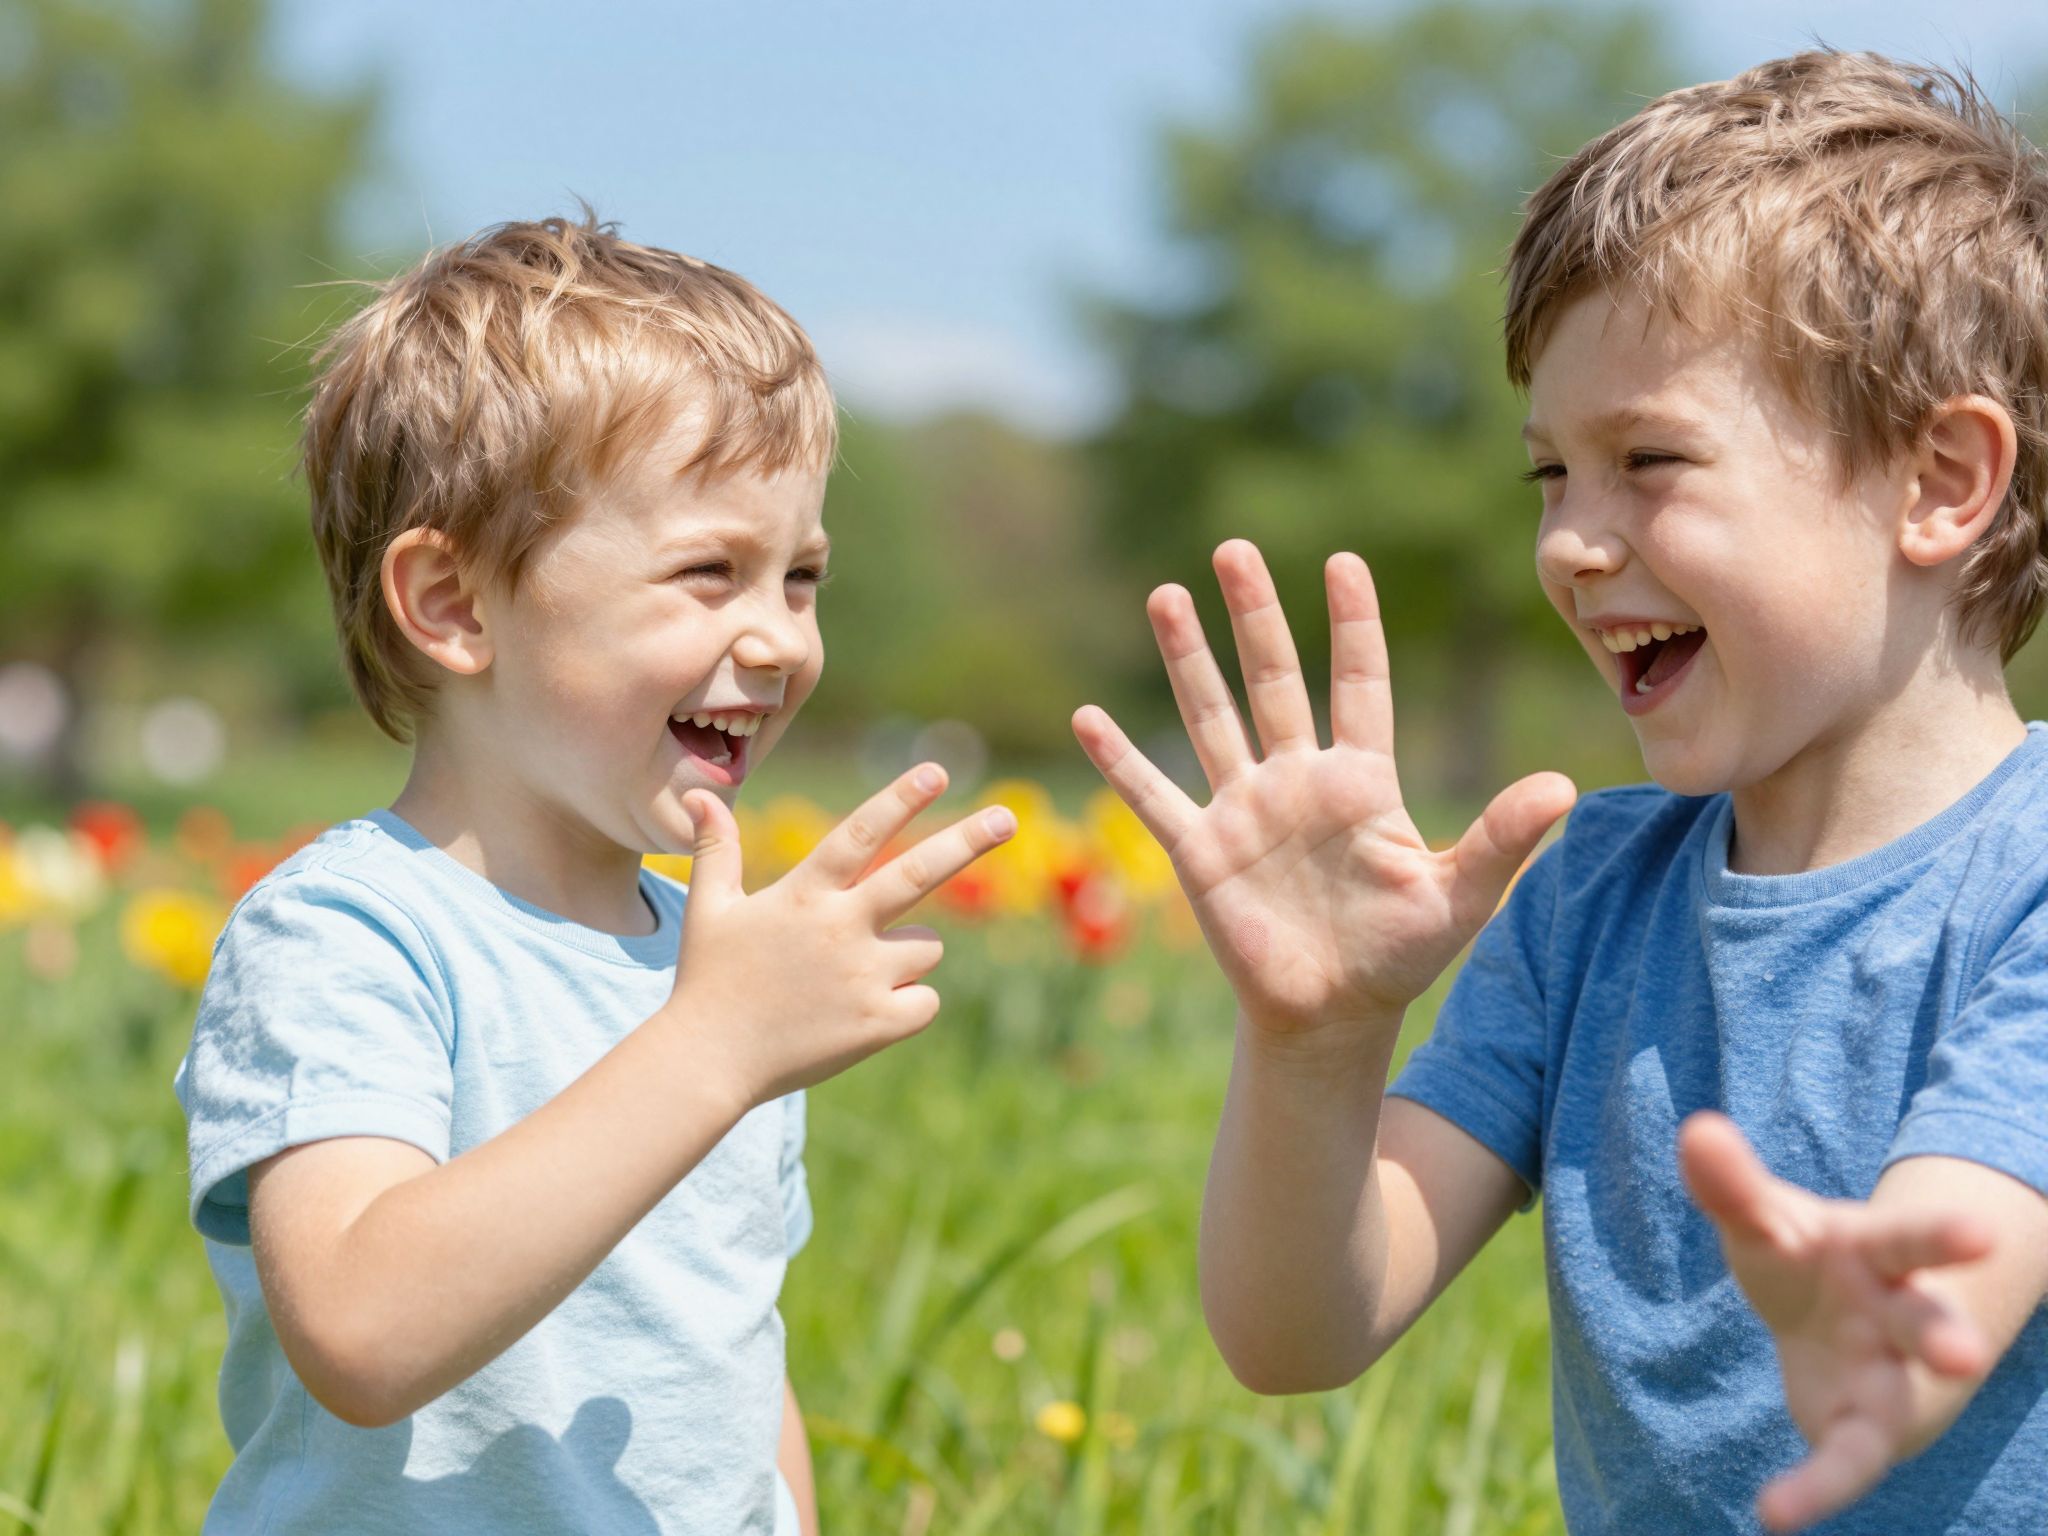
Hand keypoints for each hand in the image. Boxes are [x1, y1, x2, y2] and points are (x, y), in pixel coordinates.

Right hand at [664, 765, 1015, 1108]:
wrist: (709, 1062)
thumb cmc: (708, 982)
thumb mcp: (708, 910)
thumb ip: (717, 850)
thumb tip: (703, 797)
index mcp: (804, 894)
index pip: (861, 834)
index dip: (900, 799)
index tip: (937, 772)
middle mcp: (841, 928)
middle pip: (919, 874)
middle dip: (967, 841)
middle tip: (1007, 818)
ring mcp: (863, 977)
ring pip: (928, 947)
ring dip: (910, 952)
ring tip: (857, 974)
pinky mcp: (879, 1023)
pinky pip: (927, 1001)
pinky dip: (910, 1004)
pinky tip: (868, 1013)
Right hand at [1072, 539, 1573, 1038]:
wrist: (1330, 1017)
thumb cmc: (1398, 957)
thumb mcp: (1458, 897)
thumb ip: (1501, 839)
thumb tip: (1565, 786)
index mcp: (1361, 780)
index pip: (1357, 683)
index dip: (1352, 625)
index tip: (1343, 561)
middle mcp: (1297, 779)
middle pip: (1273, 679)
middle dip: (1253, 615)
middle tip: (1232, 548)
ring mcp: (1245, 809)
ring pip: (1211, 717)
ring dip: (1188, 659)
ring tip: (1166, 595)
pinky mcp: (1202, 850)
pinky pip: (1154, 795)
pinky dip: (1121, 760)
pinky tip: (1087, 719)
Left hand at [1678, 1112, 1997, 1531]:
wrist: (1844, 1323)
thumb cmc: (1807, 1259)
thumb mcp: (1768, 1219)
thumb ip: (1732, 1184)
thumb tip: (1695, 1129)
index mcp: (1883, 1254)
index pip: (1914, 1241)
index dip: (1946, 1237)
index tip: (1980, 1235)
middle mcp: (1901, 1318)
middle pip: (1929, 1325)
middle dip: (1949, 1338)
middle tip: (1966, 1354)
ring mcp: (1889, 1378)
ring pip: (1896, 1405)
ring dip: (1881, 1430)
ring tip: (1868, 1452)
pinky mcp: (1861, 1429)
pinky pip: (1843, 1463)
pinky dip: (1814, 1489)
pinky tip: (1774, 1512)